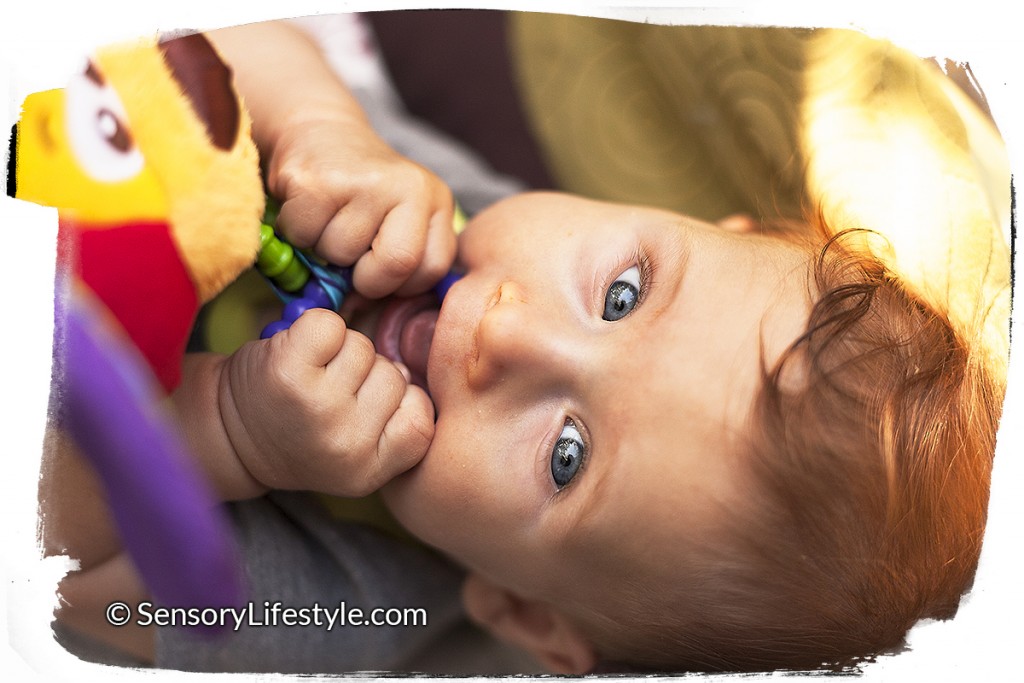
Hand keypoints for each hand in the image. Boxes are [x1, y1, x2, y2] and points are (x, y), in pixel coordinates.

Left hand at [218, 308, 433, 495]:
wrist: (227, 433)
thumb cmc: (301, 435)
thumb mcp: (358, 454)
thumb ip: (398, 425)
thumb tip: (413, 368)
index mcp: (368, 471)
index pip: (421, 416)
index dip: (399, 401)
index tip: (364, 411)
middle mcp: (346, 445)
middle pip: (393, 375)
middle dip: (365, 376)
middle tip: (327, 395)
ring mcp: (319, 407)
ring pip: (363, 348)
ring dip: (339, 352)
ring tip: (311, 376)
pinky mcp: (289, 372)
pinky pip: (330, 326)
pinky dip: (315, 329)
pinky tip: (296, 353)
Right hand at [266, 115, 456, 298]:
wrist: (320, 132)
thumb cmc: (360, 192)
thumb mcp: (396, 220)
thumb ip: (398, 263)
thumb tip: (358, 308)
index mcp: (437, 201)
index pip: (432, 269)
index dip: (400, 284)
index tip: (379, 271)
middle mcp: (410, 187)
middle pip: (396, 265)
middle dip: (366, 279)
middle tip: (351, 260)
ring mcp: (365, 182)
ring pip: (343, 254)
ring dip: (325, 251)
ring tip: (327, 222)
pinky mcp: (318, 181)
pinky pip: (304, 236)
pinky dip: (297, 234)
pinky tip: (307, 210)